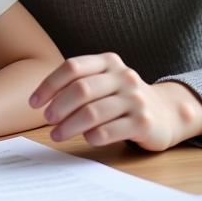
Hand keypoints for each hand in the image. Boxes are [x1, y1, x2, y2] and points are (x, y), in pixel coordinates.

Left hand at [30, 53, 201, 150]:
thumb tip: (42, 100)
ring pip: (93, 112)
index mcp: (108, 61)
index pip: (72, 67)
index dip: (49, 84)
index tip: (34, 102)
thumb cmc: (123, 97)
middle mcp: (123, 76)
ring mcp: (136, 99)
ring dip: (70, 125)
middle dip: (58, 106)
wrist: (167, 113)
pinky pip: (111, 130)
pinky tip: (86, 139)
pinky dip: (93, 135)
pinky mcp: (144, 123)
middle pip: (81, 89)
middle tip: (46, 119)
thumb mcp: (105, 81)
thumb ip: (79, 83)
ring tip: (57, 134)